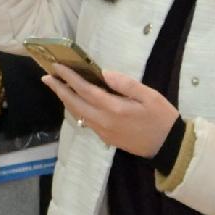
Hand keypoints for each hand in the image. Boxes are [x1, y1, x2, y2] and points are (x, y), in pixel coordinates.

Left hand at [42, 65, 179, 161]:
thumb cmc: (162, 118)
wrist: (168, 146)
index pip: (85, 90)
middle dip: (59, 89)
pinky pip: (85, 121)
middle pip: (74, 103)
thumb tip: (104, 73)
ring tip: (57, 86)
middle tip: (46, 76)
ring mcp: (102, 131)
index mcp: (114, 109)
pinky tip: (75, 101)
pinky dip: (76, 108)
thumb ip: (126, 84)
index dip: (69, 78)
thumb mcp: (150, 96)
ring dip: (66, 99)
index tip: (57, 67)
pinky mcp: (105, 138)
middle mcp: (103, 121)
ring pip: (78, 113)